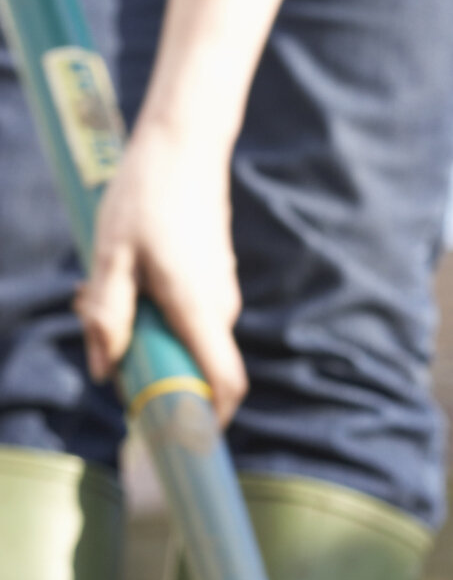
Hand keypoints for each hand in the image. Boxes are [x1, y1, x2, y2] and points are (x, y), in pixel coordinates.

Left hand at [76, 123, 247, 425]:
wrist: (184, 142)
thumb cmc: (144, 194)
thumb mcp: (110, 256)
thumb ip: (105, 316)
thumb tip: (101, 369)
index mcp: (198, 309)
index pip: (225, 384)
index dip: (210, 420)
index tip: (180, 436)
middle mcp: (219, 307)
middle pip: (195, 366)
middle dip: (151, 368)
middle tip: (103, 342)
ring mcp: (220, 290)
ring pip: (186, 336)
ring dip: (148, 333)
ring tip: (103, 292)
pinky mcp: (214, 275)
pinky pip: (188, 313)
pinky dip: (157, 312)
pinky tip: (124, 276)